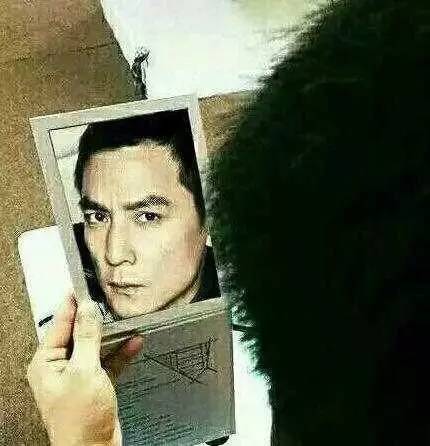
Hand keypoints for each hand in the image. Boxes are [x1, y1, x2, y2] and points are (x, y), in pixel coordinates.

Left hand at [27, 296, 142, 445]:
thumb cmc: (80, 419)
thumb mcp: (84, 370)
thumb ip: (87, 337)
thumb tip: (87, 309)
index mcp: (46, 363)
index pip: (60, 325)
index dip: (72, 305)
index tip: (81, 287)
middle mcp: (59, 368)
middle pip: (78, 335)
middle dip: (94, 319)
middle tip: (106, 301)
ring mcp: (77, 376)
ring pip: (94, 347)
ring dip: (111, 335)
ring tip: (123, 319)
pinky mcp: (93, 384)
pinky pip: (107, 361)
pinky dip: (120, 353)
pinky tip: (133, 342)